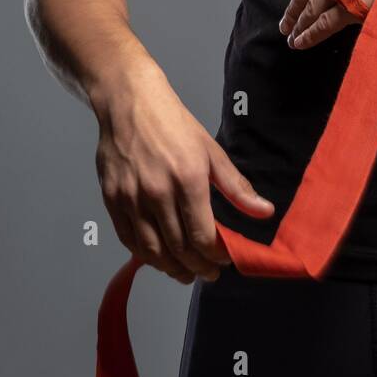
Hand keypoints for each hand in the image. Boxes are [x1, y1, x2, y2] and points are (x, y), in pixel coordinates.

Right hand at [94, 62, 275, 282]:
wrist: (129, 102)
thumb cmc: (173, 124)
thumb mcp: (212, 152)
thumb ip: (237, 187)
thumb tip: (265, 212)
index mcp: (188, 179)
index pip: (202, 235)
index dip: (214, 256)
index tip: (223, 261)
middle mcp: (157, 192)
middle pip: (178, 248)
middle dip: (196, 267)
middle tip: (207, 274)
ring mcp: (130, 197)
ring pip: (151, 249)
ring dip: (170, 268)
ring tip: (184, 273)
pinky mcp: (111, 198)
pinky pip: (128, 239)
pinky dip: (144, 255)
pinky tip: (157, 258)